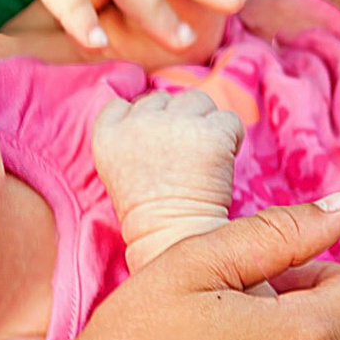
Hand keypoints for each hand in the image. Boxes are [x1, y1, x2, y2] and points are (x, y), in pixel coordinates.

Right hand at [92, 82, 245, 262]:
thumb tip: (159, 110)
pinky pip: (228, 119)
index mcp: (107, 132)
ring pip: (197, 100)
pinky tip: (221, 164)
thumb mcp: (119, 166)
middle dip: (177, 122)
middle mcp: (138, 122)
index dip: (147, 121)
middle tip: (183, 158)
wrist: (173, 240)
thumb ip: (129, 133)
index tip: (156, 147)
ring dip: (204, 123)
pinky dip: (231, 138)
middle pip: (165, 99)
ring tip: (203, 158)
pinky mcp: (210, 133)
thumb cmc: (148, 211)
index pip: (128, 104)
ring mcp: (176, 125)